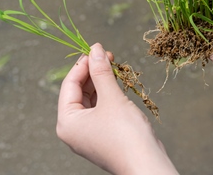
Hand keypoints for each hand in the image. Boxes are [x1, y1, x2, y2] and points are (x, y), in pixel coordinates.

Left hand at [57, 43, 177, 174]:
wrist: (146, 164)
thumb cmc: (126, 134)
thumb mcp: (112, 98)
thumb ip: (101, 72)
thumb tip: (95, 48)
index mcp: (67, 122)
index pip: (69, 85)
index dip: (83, 64)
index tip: (97, 48)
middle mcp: (73, 129)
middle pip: (78, 92)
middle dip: (92, 72)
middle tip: (108, 55)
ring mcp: (88, 134)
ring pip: (91, 99)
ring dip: (101, 81)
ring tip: (114, 66)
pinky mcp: (102, 135)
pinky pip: (100, 109)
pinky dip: (107, 94)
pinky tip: (118, 83)